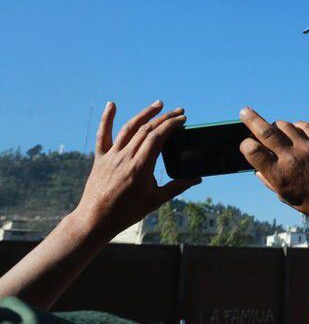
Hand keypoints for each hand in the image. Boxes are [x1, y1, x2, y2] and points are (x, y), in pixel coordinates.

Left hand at [74, 101, 199, 238]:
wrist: (96, 220)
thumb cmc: (127, 212)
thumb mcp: (156, 200)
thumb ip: (177, 187)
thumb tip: (198, 179)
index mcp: (140, 167)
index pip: (158, 137)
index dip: (171, 125)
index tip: (183, 120)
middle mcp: (125, 157)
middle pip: (146, 130)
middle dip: (164, 118)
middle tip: (178, 111)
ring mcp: (112, 156)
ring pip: (129, 128)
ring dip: (145, 114)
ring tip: (158, 104)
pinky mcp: (100, 158)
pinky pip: (103, 135)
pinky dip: (107, 119)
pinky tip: (112, 104)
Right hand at [240, 108, 308, 223]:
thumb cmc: (308, 201)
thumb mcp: (283, 195)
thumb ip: (268, 180)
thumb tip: (256, 167)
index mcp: (277, 174)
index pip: (252, 150)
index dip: (246, 144)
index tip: (247, 144)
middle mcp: (290, 158)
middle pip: (266, 131)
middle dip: (252, 119)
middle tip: (244, 111)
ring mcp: (307, 148)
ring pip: (285, 126)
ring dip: (276, 125)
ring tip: (275, 130)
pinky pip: (304, 126)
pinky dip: (296, 126)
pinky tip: (294, 131)